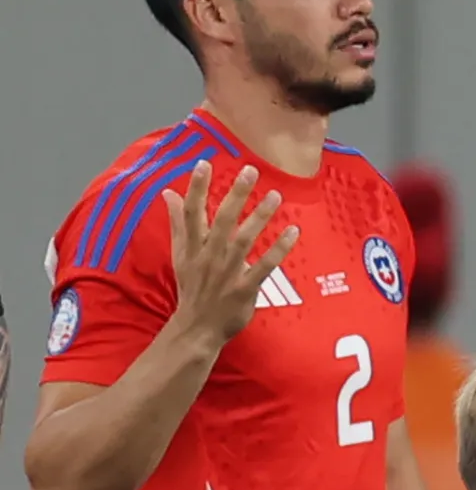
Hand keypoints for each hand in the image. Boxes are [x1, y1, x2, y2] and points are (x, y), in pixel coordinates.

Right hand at [163, 163, 292, 352]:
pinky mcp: (244, 288)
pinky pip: (264, 265)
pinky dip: (279, 248)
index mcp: (191, 246)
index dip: (197, 187)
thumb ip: (177, 223)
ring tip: (276, 195)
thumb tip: (168, 192)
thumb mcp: (180, 254)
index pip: (191, 211)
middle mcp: (208, 255)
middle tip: (250, 170)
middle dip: (235, 194)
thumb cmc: (192, 287)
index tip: (204, 163)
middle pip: (221, 219)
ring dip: (261, 216)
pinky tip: (293, 231)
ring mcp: (227, 271)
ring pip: (244, 238)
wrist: (197, 327)